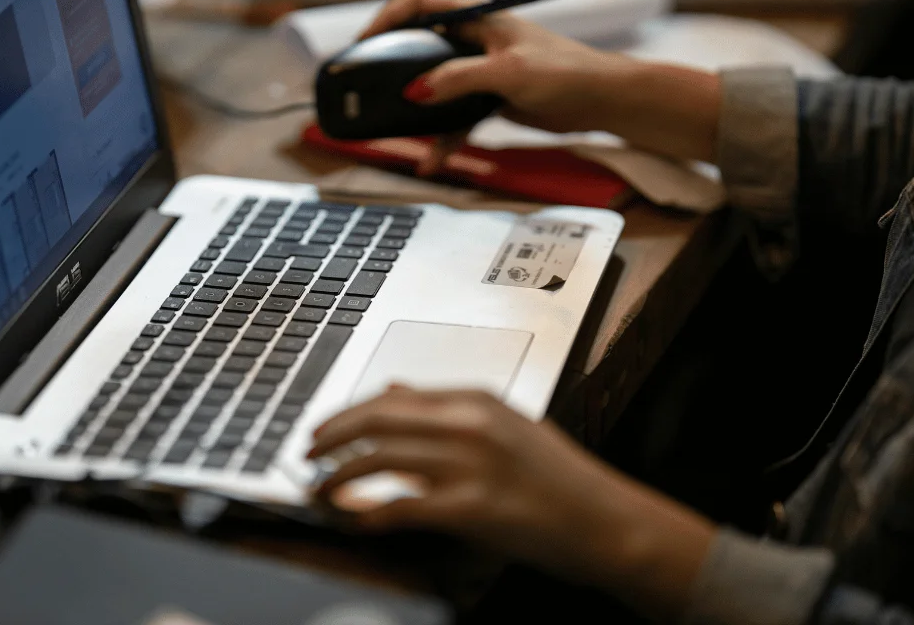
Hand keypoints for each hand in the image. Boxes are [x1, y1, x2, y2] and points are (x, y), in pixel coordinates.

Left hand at [310, 386, 716, 619]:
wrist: (606, 521)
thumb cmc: (558, 478)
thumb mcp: (504, 424)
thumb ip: (447, 409)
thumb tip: (394, 391)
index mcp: (475, 399)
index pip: (389, 397)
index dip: (346, 414)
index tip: (323, 430)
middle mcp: (469, 423)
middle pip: (375, 419)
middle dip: (331, 437)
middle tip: (307, 455)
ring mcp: (470, 464)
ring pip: (380, 459)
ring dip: (340, 477)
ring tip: (321, 491)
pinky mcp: (473, 507)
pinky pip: (403, 506)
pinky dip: (371, 514)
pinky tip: (358, 521)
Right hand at [360, 0, 639, 137]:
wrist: (602, 101)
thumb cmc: (566, 72)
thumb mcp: (508, 72)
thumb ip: (459, 79)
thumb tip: (415, 91)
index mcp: (477, 17)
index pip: (419, 3)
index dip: (387, 18)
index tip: (364, 42)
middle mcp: (474, 39)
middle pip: (419, 45)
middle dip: (390, 66)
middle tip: (365, 84)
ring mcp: (480, 69)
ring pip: (434, 87)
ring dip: (415, 111)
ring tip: (391, 130)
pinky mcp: (489, 98)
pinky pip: (455, 118)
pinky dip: (443, 139)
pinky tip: (432, 160)